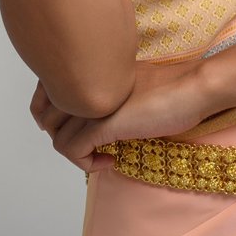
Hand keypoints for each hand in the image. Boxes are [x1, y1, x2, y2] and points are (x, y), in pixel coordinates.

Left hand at [29, 59, 211, 172]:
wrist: (192, 88)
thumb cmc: (168, 87)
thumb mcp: (125, 87)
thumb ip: (104, 94)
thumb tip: (91, 118)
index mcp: (85, 70)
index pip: (44, 97)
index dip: (54, 119)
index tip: (79, 132)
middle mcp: (82, 84)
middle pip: (46, 118)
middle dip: (64, 138)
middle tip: (90, 147)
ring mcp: (91, 104)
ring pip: (57, 138)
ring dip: (78, 155)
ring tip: (102, 156)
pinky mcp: (102, 123)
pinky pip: (72, 151)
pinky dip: (86, 164)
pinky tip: (110, 161)